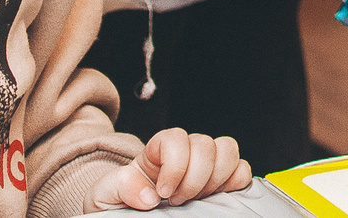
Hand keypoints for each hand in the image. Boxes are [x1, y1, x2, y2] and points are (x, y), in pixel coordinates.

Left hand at [93, 129, 251, 209]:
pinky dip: (234, 184)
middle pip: (205, 144)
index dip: (174, 164)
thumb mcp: (105, 194)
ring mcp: (205, 166)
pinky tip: (214, 200)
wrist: (126, 213)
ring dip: (216, 178)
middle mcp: (185, 153)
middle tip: (178, 200)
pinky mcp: (222, 182)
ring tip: (197, 199)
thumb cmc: (117, 202)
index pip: (175, 137)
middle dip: (195, 177)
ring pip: (228, 151)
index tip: (163, 192)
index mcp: (157, 151)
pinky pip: (242, 172)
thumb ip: (120, 186)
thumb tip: (147, 195)